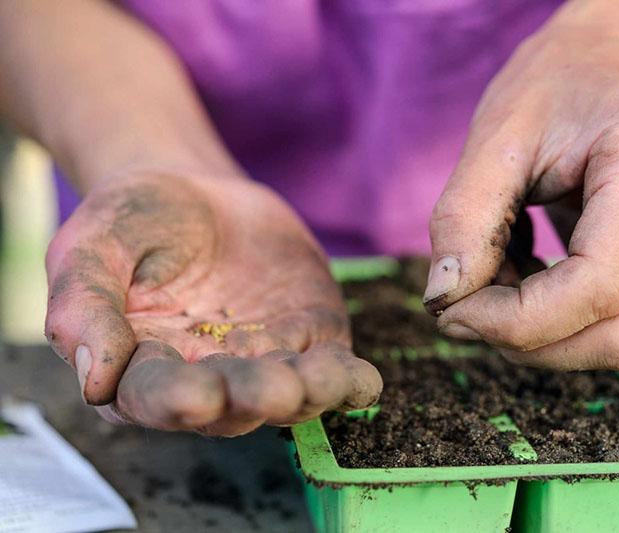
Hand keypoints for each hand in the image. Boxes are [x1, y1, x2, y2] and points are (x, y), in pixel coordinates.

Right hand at [45, 172, 380, 435]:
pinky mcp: (308, 339)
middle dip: (253, 397)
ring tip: (321, 380)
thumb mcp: (90, 248)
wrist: (195, 191)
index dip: (175, 401)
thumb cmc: (132, 222)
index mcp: (142, 370)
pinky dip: (348, 380)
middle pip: (231, 406)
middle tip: (273, 386)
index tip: (195, 395)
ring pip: (287, 397)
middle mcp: (206, 379)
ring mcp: (263, 363)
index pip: (156, 398)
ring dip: (307, 394)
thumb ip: (84, 307)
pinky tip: (363, 382)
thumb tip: (93, 380)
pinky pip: (331, 370)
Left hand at [424, 24, 618, 370]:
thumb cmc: (551, 87)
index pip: (598, 285)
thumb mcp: (494, 136)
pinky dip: (556, 321)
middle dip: (528, 340)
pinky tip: (520, 279)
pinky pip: (617, 321)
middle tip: (462, 309)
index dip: (518, 320)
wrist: (606, 64)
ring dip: (540, 335)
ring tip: (491, 285)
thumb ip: (463, 219)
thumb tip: (443, 298)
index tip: (452, 311)